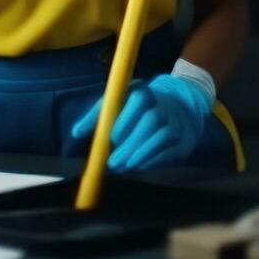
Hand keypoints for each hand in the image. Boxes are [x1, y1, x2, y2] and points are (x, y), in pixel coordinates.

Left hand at [71, 74, 212, 172]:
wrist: (175, 110)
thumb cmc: (135, 109)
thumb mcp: (116, 104)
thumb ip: (97, 116)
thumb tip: (75, 132)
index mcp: (145, 91)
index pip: (138, 99)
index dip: (125, 119)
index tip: (111, 138)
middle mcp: (164, 104)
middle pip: (151, 121)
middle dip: (130, 144)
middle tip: (112, 162)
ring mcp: (176, 123)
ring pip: (162, 137)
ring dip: (140, 154)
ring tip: (122, 167)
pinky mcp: (183, 142)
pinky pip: (169, 152)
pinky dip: (152, 161)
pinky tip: (137, 166)